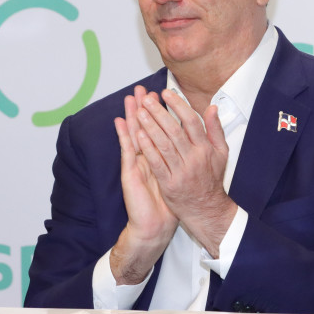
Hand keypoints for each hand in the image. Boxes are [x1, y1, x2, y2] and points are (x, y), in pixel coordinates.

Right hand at [111, 86, 177, 284]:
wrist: (157, 224)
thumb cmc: (170, 200)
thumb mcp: (181, 174)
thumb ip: (184, 155)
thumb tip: (193, 140)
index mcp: (160, 155)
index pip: (159, 129)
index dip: (160, 112)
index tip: (162, 94)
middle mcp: (147, 157)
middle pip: (145, 127)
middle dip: (145, 108)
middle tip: (142, 89)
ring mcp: (137, 163)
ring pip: (134, 134)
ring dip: (132, 115)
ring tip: (129, 97)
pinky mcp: (130, 172)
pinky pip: (127, 150)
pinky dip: (124, 135)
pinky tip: (121, 121)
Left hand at [135, 89, 236, 256]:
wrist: (206, 209)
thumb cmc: (211, 179)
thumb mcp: (221, 153)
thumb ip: (216, 129)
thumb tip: (212, 107)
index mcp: (206, 148)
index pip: (191, 121)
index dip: (178, 105)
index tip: (166, 93)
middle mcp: (194, 159)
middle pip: (174, 130)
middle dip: (159, 112)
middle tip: (146, 99)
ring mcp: (181, 172)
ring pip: (164, 145)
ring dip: (150, 127)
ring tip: (139, 113)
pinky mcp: (169, 184)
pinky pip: (157, 163)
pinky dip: (147, 149)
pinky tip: (138, 136)